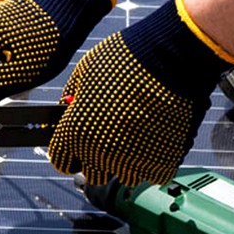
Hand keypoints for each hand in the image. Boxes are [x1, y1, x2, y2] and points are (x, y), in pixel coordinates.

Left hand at [48, 0, 233, 186]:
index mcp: (76, 132)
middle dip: (97, 158)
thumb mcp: (85, 71)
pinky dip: (154, 161)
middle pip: (92, 174)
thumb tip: (65, 110)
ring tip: (137, 132)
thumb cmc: (126, 59)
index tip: (77, 144)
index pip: (61, 161)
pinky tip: (155, 137)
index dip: (68, 152)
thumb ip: (71, 97)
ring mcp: (133, 161)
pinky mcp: (162, 164)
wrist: (172, 58)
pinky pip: (152, 174)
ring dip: (127, 160)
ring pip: (123, 175)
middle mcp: (101, 153)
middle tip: (111, 135)